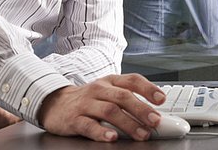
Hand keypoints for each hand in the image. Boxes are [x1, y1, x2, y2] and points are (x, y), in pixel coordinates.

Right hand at [38, 73, 165, 141]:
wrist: (55, 103)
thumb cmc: (89, 99)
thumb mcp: (107, 93)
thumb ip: (128, 100)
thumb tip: (154, 113)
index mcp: (110, 81)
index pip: (132, 80)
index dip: (148, 88)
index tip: (162, 99)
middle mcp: (99, 89)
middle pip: (123, 96)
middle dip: (141, 109)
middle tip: (155, 121)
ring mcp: (86, 103)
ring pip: (109, 111)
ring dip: (128, 123)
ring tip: (141, 134)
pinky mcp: (74, 119)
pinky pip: (89, 125)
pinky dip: (101, 132)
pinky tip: (112, 137)